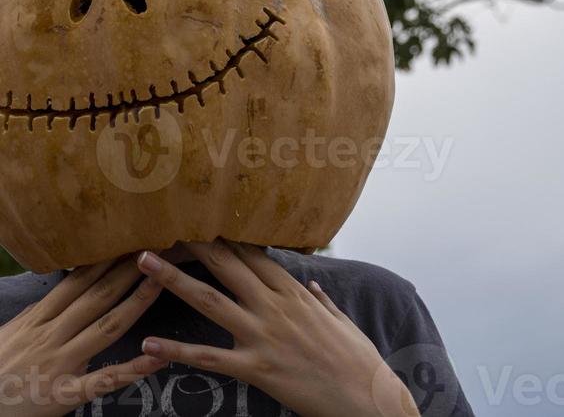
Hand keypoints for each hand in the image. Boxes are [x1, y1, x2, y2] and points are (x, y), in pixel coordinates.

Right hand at [0, 256, 165, 416]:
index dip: (105, 259)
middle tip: (155, 247)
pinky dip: (133, 370)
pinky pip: (104, 380)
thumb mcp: (11, 332)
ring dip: (137, 302)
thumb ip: (37, 313)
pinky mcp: (64, 395)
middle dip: (128, 270)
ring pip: (106, 328)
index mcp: (39, 319)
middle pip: (97, 296)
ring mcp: (61, 364)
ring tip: (162, 281)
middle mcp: (52, 335)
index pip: (78, 281)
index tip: (128, 239)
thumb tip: (59, 293)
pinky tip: (157, 359)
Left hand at [136, 239, 419, 416]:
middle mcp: (274, 305)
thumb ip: (320, 300)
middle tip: (165, 223)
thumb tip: (311, 286)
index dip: (225, 234)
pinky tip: (149, 344)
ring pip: (210, 299)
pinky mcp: (256, 368)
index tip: (202, 217)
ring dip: (174, 279)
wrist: (367, 397)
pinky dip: (177, 350)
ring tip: (145, 261)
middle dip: (195, 242)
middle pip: (227, 264)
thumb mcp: (340, 319)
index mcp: (293, 291)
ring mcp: (263, 335)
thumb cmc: (357, 359)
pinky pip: (209, 357)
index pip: (252, 253)